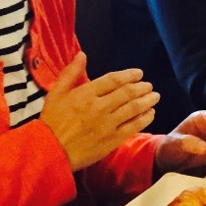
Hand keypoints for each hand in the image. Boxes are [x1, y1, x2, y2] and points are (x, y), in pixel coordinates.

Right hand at [41, 53, 158, 170]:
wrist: (51, 151)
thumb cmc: (52, 121)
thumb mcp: (56, 93)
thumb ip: (70, 73)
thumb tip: (82, 54)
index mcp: (85, 94)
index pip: (113, 80)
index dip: (129, 75)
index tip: (139, 73)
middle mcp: (99, 107)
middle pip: (127, 93)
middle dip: (142, 87)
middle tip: (149, 86)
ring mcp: (108, 124)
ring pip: (133, 109)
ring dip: (147, 101)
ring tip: (155, 96)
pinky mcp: (112, 140)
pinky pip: (133, 126)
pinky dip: (144, 119)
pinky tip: (151, 114)